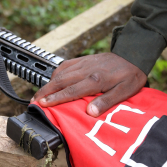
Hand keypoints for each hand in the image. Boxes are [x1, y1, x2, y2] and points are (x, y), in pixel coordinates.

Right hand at [31, 52, 146, 116]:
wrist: (133, 55)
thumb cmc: (130, 76)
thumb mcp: (124, 92)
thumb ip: (107, 101)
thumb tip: (90, 112)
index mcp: (95, 80)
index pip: (70, 91)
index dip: (55, 99)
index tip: (42, 105)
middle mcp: (86, 70)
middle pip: (60, 81)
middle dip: (45, 92)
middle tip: (34, 102)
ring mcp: (83, 63)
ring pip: (60, 73)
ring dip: (48, 84)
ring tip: (39, 94)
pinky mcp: (83, 59)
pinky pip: (65, 65)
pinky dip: (56, 73)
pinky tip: (52, 80)